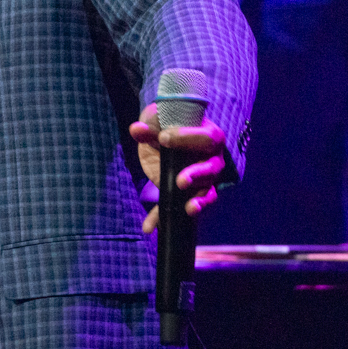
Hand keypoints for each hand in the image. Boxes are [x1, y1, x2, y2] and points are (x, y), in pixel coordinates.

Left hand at [129, 104, 225, 233]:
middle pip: (211, 170)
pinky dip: (161, 218)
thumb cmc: (167, 124)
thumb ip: (149, 126)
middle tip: (181, 181)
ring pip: (206, 193)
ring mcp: (201, 181)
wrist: (164, 137)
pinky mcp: (184, 194)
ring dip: (199, 202)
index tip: (163, 138)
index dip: (186, 138)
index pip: (205, 138)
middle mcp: (211, 160)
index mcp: (209, 136)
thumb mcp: (157, 122)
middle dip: (197, 176)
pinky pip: (177, 209)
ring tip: (189, 209)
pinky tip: (149, 227)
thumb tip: (136, 129)